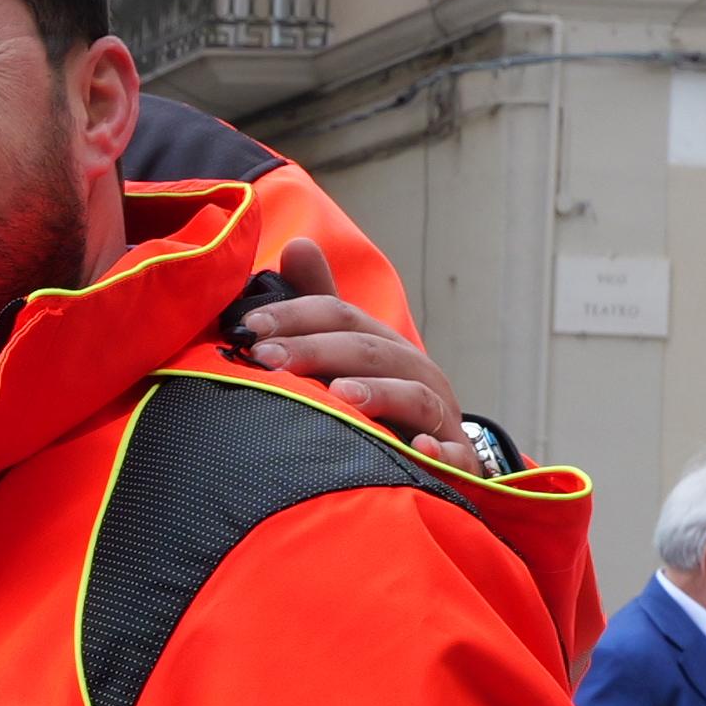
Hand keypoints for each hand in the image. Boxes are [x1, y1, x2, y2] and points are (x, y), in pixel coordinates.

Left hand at [242, 239, 477, 467]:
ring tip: (337, 395)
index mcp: (384, 345)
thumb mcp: (344, 354)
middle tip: (268, 360)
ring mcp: (439, 416)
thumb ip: (319, 307)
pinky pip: (452, 452)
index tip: (249, 328)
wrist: (429, 457)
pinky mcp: (455, 460)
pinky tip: (418, 448)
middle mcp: (415, 373)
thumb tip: (298, 245)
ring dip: (377, 393)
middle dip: (316, 351)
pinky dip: (437, 449)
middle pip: (369, 350)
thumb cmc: (375, 403)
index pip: (341, 316)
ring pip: (413, 394)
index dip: (296, 316)